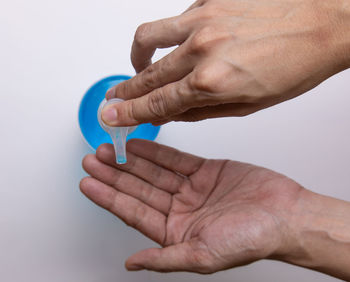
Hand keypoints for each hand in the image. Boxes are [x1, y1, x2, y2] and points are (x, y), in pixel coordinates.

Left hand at [80, 139, 302, 272]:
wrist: (285, 216)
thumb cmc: (251, 239)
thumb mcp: (203, 256)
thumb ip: (165, 259)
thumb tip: (132, 264)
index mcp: (175, 233)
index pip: (133, 212)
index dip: (109, 197)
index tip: (89, 183)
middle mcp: (180, 210)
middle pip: (138, 189)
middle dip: (114, 174)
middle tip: (92, 159)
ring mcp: (191, 189)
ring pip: (153, 172)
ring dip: (130, 160)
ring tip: (108, 149)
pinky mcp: (204, 172)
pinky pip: (175, 159)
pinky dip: (156, 152)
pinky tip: (138, 145)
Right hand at [101, 0, 349, 125]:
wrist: (326, 21)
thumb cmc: (296, 65)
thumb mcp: (248, 104)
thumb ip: (204, 110)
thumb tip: (174, 112)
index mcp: (212, 82)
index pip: (157, 103)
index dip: (130, 113)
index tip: (112, 115)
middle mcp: (202, 48)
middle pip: (146, 75)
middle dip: (125, 91)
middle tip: (114, 98)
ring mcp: (204, 18)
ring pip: (148, 38)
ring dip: (136, 57)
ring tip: (135, 66)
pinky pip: (175, 19)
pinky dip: (168, 36)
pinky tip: (175, 44)